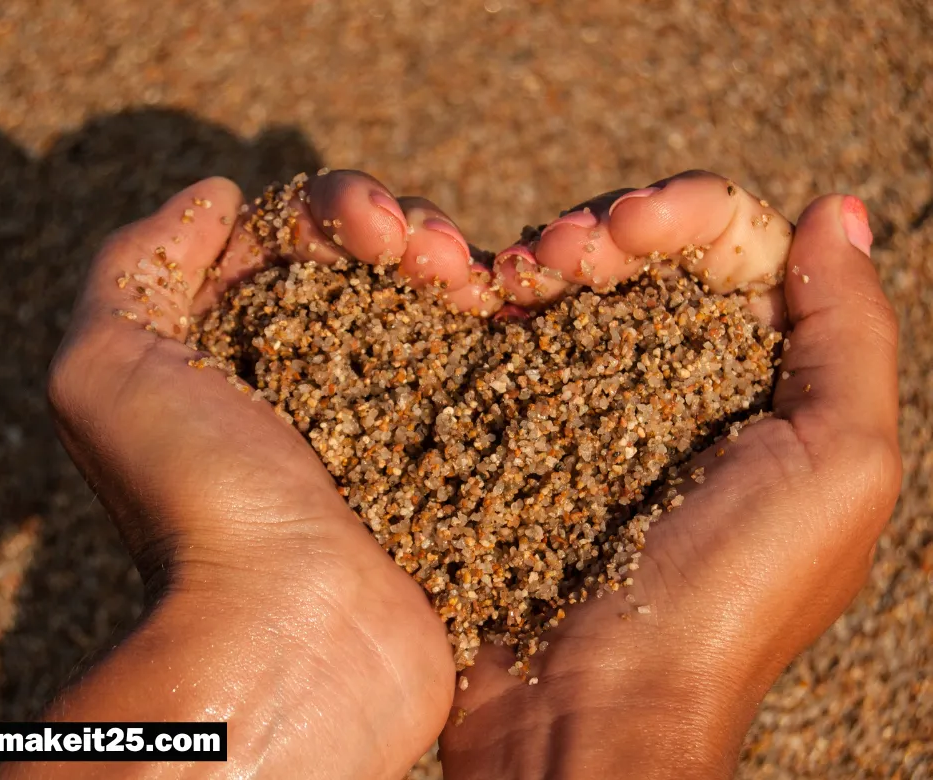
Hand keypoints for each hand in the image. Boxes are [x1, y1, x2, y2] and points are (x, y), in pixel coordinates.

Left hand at [40, 173, 489, 778]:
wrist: (295, 635)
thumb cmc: (196, 503)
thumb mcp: (106, 370)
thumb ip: (137, 265)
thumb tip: (217, 198)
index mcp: (231, 349)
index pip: (289, 239)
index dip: (332, 211)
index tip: (371, 229)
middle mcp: (309, 377)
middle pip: (370, 264)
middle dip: (407, 233)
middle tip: (436, 257)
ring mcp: (387, 417)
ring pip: (431, 307)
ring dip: (461, 271)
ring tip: (480, 287)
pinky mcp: (448, 456)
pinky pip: (480, 371)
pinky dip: (500, 331)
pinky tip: (513, 316)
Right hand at [438, 172, 900, 779]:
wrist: (590, 713)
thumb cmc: (726, 601)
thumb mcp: (838, 469)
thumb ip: (850, 334)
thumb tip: (839, 213)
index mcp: (766, 381)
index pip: (731, 243)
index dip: (683, 210)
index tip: (631, 228)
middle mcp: (682, 384)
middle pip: (644, 256)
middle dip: (602, 229)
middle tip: (558, 256)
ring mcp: (594, 407)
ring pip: (571, 289)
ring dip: (541, 259)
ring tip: (514, 278)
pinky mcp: (523, 434)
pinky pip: (511, 345)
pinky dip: (497, 311)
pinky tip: (479, 305)